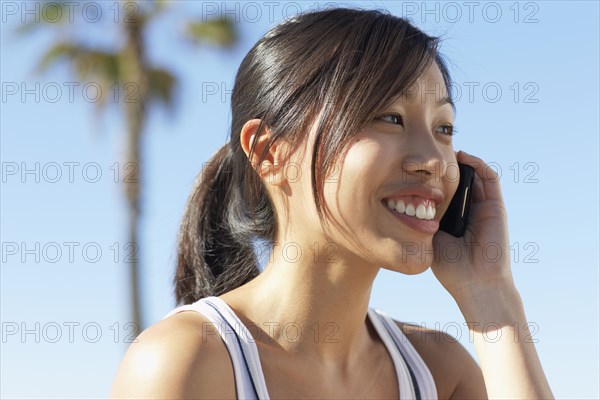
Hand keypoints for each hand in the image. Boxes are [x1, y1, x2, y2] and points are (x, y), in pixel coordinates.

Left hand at [430, 150, 515, 303]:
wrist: (476, 283)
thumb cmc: (451, 267)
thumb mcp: (430, 238)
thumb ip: (424, 219)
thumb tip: (407, 200)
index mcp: (454, 219)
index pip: (444, 192)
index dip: (433, 179)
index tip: (416, 167)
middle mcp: (470, 211)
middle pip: (459, 181)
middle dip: (446, 167)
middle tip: (430, 154)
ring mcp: (484, 208)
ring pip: (475, 176)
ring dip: (462, 162)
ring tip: (446, 150)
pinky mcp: (496, 207)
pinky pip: (490, 179)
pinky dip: (478, 164)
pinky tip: (464, 157)